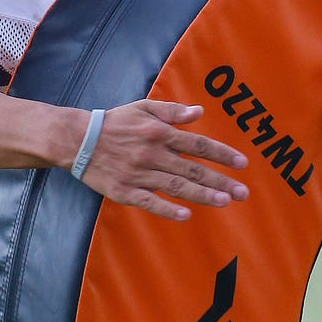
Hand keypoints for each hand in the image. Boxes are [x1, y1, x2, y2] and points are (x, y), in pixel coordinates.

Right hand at [74, 99, 248, 220]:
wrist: (77, 140)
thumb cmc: (115, 122)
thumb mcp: (143, 107)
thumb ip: (172, 110)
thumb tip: (199, 112)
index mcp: (159, 132)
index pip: (198, 144)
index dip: (221, 154)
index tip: (242, 164)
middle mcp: (152, 153)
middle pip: (192, 169)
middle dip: (221, 180)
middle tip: (243, 192)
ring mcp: (138, 174)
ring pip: (176, 187)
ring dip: (202, 195)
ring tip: (225, 202)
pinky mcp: (124, 191)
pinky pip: (149, 202)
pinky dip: (167, 209)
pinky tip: (186, 215)